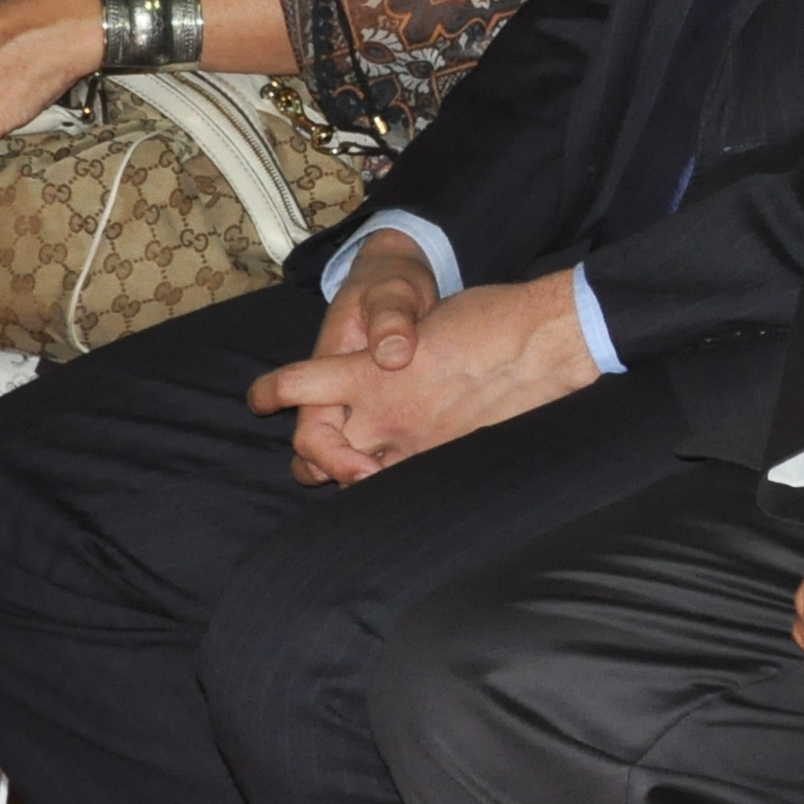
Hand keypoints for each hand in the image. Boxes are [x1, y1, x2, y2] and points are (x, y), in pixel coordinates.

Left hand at [253, 253, 597, 483]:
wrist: (543, 341)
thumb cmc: (485, 319)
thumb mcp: (421, 320)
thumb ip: (389, 348)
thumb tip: (380, 361)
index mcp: (366, 370)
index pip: (295, 386)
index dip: (269, 393)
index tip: (260, 398)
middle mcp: (381, 413)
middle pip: (315, 450)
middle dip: (313, 458)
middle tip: (318, 458)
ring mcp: (413, 442)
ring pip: (356, 476)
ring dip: (351, 475)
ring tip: (358, 471)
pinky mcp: (445, 458)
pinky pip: (403, 484)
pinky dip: (395, 483)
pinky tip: (403, 475)